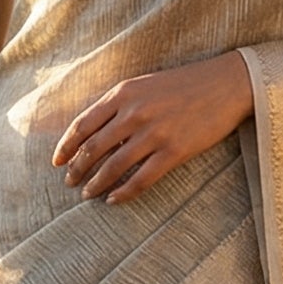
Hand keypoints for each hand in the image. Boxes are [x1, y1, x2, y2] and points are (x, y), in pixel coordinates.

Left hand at [53, 53, 252, 205]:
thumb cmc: (183, 84)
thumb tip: (97, 135)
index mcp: (122, 93)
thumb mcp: (144, 85)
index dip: (65, 147)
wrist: (225, 84)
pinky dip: (124, 192)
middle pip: (93, 148)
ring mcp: (154, 133)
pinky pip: (141, 178)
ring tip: (88, 195)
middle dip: (77, 169)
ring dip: (96, 184)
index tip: (57, 162)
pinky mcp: (174, 151)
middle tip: (70, 183)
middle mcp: (134, 113)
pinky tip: (113, 200)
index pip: (82, 125)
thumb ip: (119, 106)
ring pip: (113, 166)